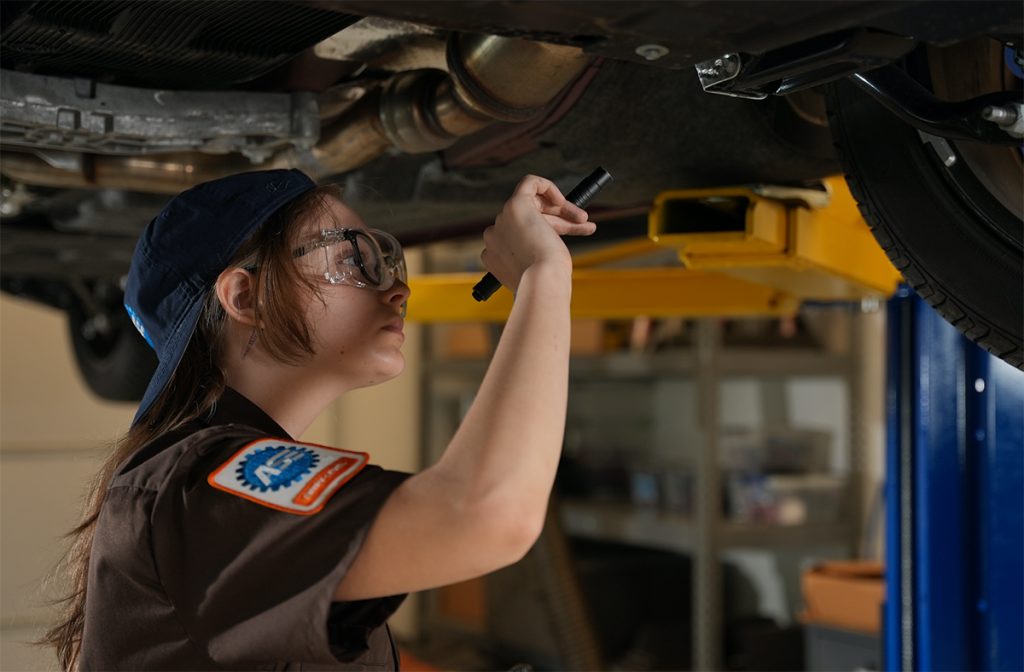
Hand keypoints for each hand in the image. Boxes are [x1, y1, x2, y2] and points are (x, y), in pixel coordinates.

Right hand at [480, 175, 596, 292]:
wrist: (542, 281)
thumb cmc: (545, 282)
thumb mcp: (537, 271)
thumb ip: (534, 259)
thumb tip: (548, 249)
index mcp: (495, 255)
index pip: (521, 234)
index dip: (547, 232)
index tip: (562, 240)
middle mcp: (494, 236)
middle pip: (529, 218)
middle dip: (559, 220)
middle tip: (582, 226)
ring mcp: (502, 221)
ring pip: (534, 204)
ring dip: (562, 209)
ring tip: (584, 220)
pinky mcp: (515, 205)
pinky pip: (529, 183)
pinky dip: (547, 186)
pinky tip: (563, 200)